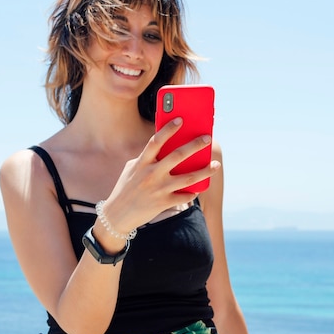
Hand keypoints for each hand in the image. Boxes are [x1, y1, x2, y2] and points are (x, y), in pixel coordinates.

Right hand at [102, 117, 219, 232]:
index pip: (156, 141)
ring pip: (188, 178)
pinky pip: (184, 196)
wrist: (118, 214)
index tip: (180, 120)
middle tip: (207, 137)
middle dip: (195, 145)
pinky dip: (193, 192)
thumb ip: (147, 158)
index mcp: (141, 163)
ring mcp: (158, 189)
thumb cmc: (126, 188)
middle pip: (177, 156)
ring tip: (216, 165)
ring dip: (204, 171)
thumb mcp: (132, 169)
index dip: (168, 129)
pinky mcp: (163, 203)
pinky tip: (199, 187)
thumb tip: (167, 149)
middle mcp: (151, 174)